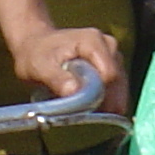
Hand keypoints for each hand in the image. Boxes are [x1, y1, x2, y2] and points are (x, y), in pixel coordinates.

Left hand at [0, 0, 124, 103]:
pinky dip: (106, 101)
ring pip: (119, 87)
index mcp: (93, 41)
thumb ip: (57, 79)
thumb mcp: (39, 67)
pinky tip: (90, 107)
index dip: (98, 94)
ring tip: (84, 109)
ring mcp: (112, 56)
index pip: (109, 74)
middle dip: (104, 101)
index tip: (81, 105)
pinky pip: (116, 89)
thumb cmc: (36, 54)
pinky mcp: (112, 67)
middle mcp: (108, 46)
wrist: (35, 46)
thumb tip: (74, 91)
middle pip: (118, 82)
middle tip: (82, 113)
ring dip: (105, 103)